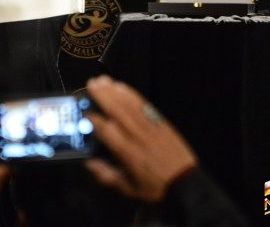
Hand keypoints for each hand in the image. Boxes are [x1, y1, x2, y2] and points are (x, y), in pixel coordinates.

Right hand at [84, 75, 197, 202]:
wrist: (186, 182)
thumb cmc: (155, 187)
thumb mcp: (129, 189)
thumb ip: (107, 176)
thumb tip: (88, 164)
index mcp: (127, 153)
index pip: (107, 130)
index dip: (93, 119)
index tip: (84, 112)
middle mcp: (137, 135)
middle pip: (117, 111)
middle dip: (103, 96)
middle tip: (90, 84)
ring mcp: (150, 126)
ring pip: (129, 104)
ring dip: (115, 90)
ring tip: (102, 80)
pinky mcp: (160, 121)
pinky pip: (143, 104)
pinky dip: (131, 94)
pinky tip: (122, 86)